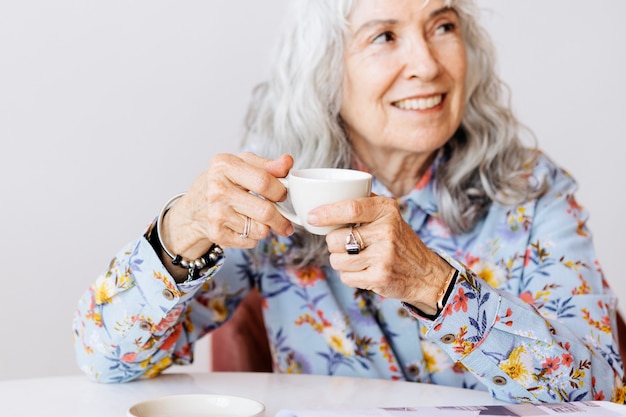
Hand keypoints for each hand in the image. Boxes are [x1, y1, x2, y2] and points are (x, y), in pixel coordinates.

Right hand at [161, 152, 294, 260]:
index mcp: (224, 166)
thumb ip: (268, 165)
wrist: (195, 209)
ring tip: (258, 219)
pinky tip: (244, 227)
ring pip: (261, 230)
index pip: (264, 182)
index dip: (280, 190)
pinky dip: (254, 237)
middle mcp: (217, 189)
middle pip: (266, 211)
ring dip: (267, 227)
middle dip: (282, 217)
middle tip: (284, 217)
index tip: (282, 194)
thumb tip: (287, 162)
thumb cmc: (224, 183)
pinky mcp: (216, 234)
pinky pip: (251, 241)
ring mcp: (215, 213)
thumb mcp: (242, 166)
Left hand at [308, 196, 452, 314]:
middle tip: (345, 244)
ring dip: (340, 261)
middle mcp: (387, 231)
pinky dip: (349, 276)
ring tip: (356, 258)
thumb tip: (323, 198)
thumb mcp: (388, 215)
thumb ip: (363, 204)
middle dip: (333, 243)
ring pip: (337, 260)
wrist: (426, 273)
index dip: (326, 213)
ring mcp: (384, 255)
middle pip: (336, 238)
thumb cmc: (398, 241)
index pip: (350, 208)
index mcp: (386, 210)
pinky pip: (346, 277)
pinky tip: (364, 270)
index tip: (311, 217)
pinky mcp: (380, 277)